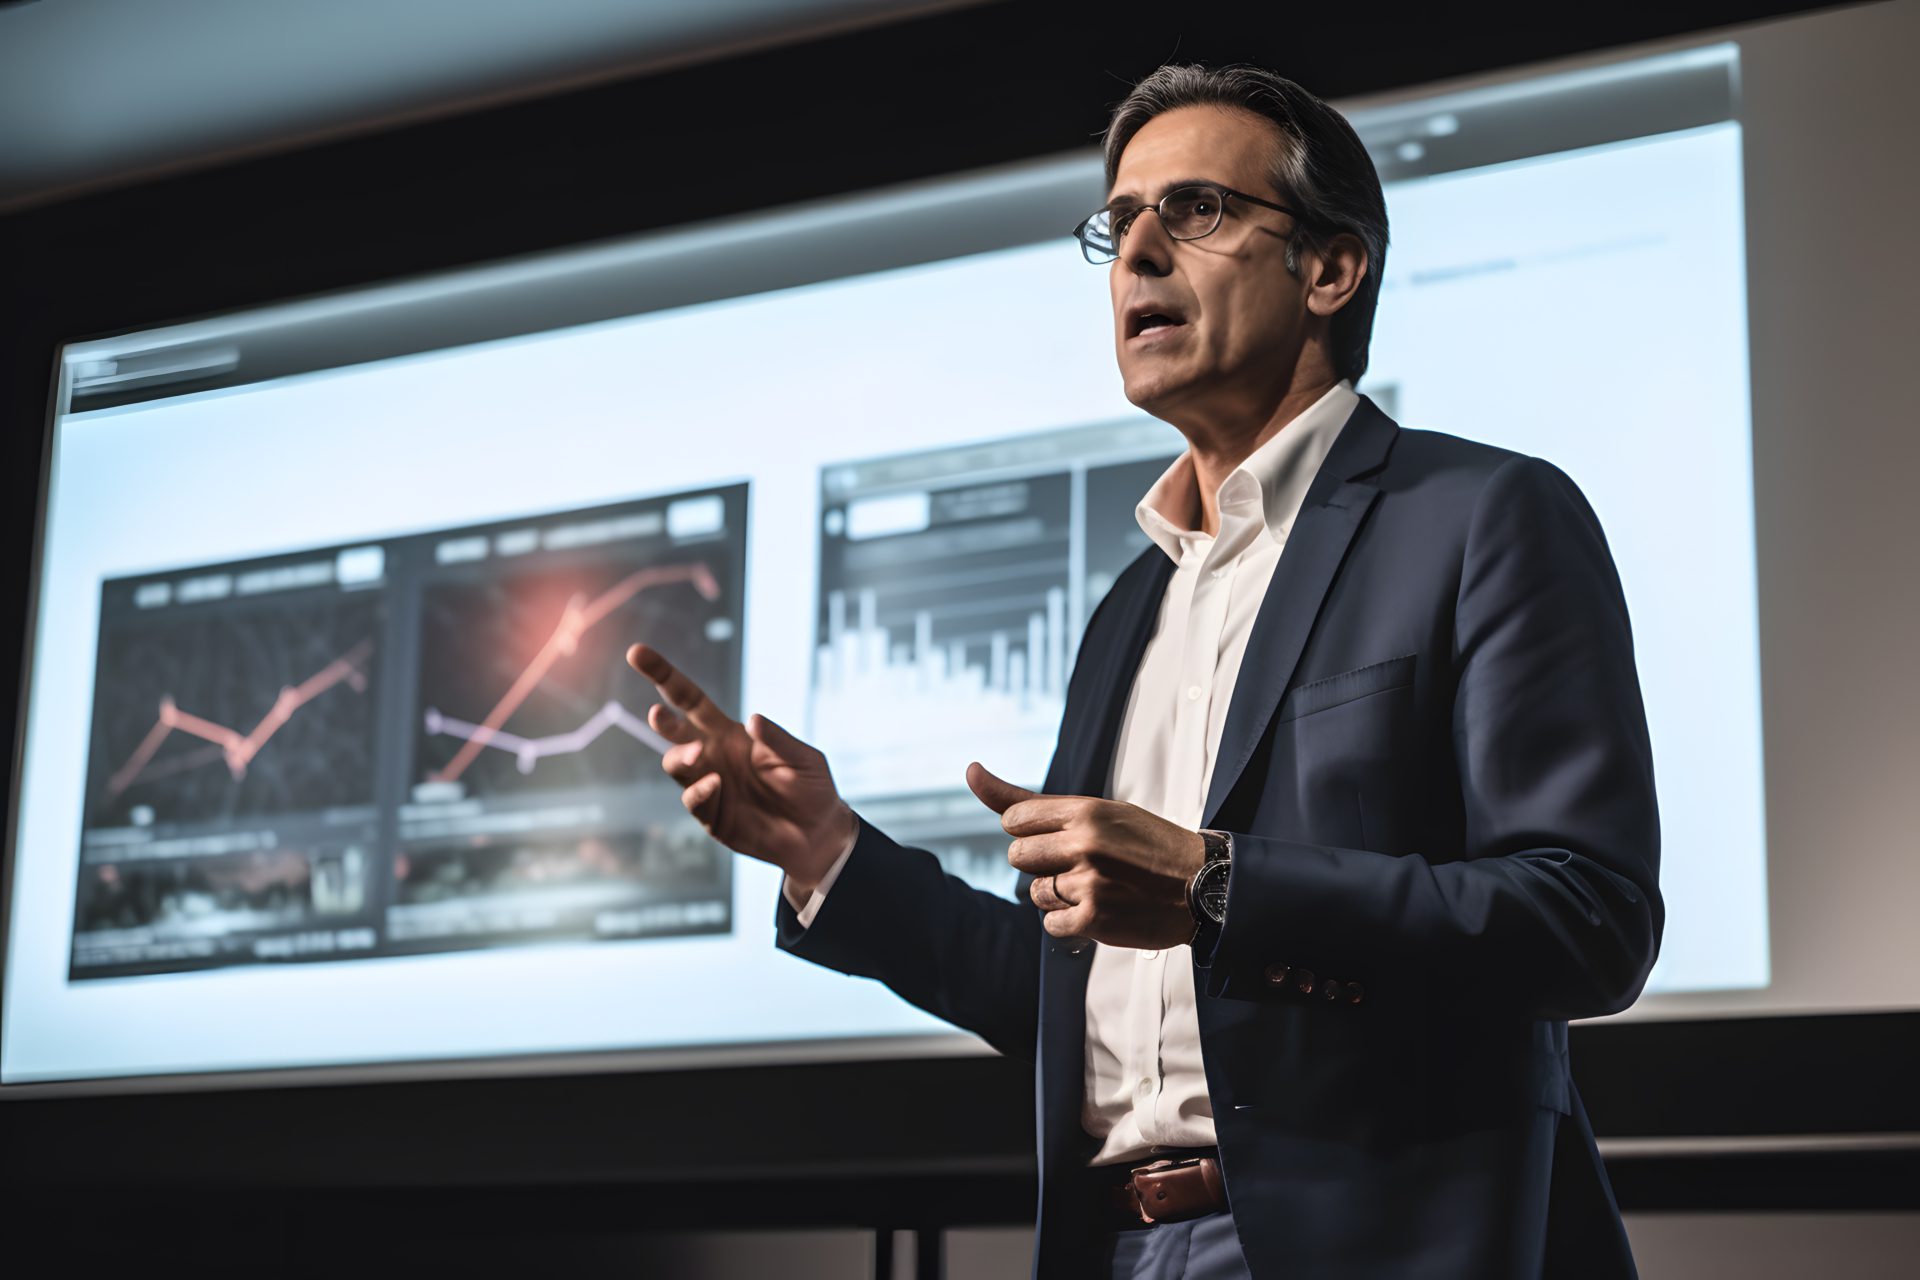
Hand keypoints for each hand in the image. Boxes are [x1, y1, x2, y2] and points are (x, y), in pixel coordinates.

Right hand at [627, 643, 853, 890]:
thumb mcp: (803, 757)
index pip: (689, 700)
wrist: (818, 834)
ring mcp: (709, 786)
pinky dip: (699, 790)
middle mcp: (712, 756)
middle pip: (672, 731)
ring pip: (675, 764)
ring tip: (699, 754)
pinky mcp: (712, 816)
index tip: (636, 653)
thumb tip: (751, 719)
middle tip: (657, 713)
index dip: (664, 676)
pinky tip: (715, 783)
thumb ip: (777, 739)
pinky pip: (693, 799)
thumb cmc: (811, 788)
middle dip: (659, 718)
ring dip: (682, 756)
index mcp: (730, 734)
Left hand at [965, 762, 1207, 949]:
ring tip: (1097, 886)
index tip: (1058, 836)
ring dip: (1057, 894)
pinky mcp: (1095, 919)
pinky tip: (1098, 910)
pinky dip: (1068, 921)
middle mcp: (1085, 843)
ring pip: (1034, 891)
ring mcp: (1089, 882)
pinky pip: (1050, 923)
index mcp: (1086, 811)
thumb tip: (971, 771)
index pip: (1014, 819)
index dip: (1030, 831)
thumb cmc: (1146, 844)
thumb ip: (1032, 802)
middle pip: (1018, 856)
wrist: (1202, 885)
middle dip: (1041, 863)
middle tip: (1080, 863)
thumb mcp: (1100, 811)